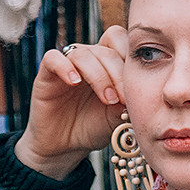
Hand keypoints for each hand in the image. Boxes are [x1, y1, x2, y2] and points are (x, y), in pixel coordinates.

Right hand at [16, 26, 128, 178]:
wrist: (67, 147)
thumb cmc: (94, 128)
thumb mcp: (118, 115)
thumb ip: (128, 99)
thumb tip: (143, 87)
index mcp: (108, 63)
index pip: (121, 41)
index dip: (130, 57)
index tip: (138, 86)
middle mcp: (89, 59)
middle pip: (106, 48)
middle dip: (118, 73)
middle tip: (123, 99)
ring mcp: (67, 64)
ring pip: (83, 53)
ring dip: (98, 76)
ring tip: (107, 100)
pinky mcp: (46, 73)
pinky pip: (53, 58)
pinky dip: (65, 67)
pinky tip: (74, 83)